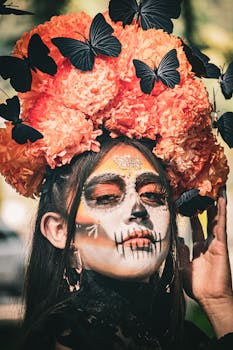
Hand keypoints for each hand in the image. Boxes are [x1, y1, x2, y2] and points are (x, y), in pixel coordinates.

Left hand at [179, 189, 232, 337]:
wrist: (209, 298)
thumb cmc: (197, 286)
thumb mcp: (183, 267)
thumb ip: (182, 253)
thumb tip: (182, 241)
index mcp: (199, 249)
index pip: (196, 228)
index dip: (192, 216)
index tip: (187, 204)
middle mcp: (208, 243)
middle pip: (207, 220)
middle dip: (204, 207)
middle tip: (201, 192)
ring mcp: (215, 243)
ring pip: (215, 218)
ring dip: (215, 203)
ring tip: (215, 188)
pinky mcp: (221, 244)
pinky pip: (220, 224)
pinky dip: (222, 211)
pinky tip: (221, 198)